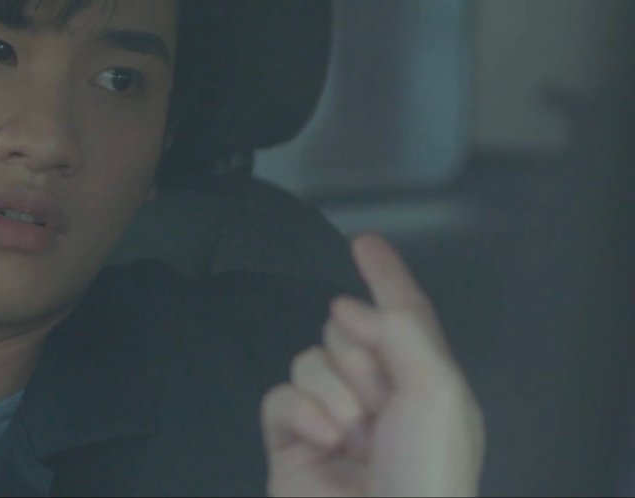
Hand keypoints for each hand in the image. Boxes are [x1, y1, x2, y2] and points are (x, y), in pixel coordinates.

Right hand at [260, 233, 485, 496]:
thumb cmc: (425, 475)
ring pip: (309, 359)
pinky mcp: (289, 442)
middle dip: (358, 354)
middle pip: (347, 331)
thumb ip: (401, 333)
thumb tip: (353, 308)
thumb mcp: (437, 394)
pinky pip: (279, 395)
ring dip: (332, 389)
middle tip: (377, 400)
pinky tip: (324, 438)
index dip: (387, 276)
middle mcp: (380, 399)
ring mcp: (331, 420)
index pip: (405, 316)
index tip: (364, 242)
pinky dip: (300, 411)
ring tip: (352, 432)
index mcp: (427, 387)